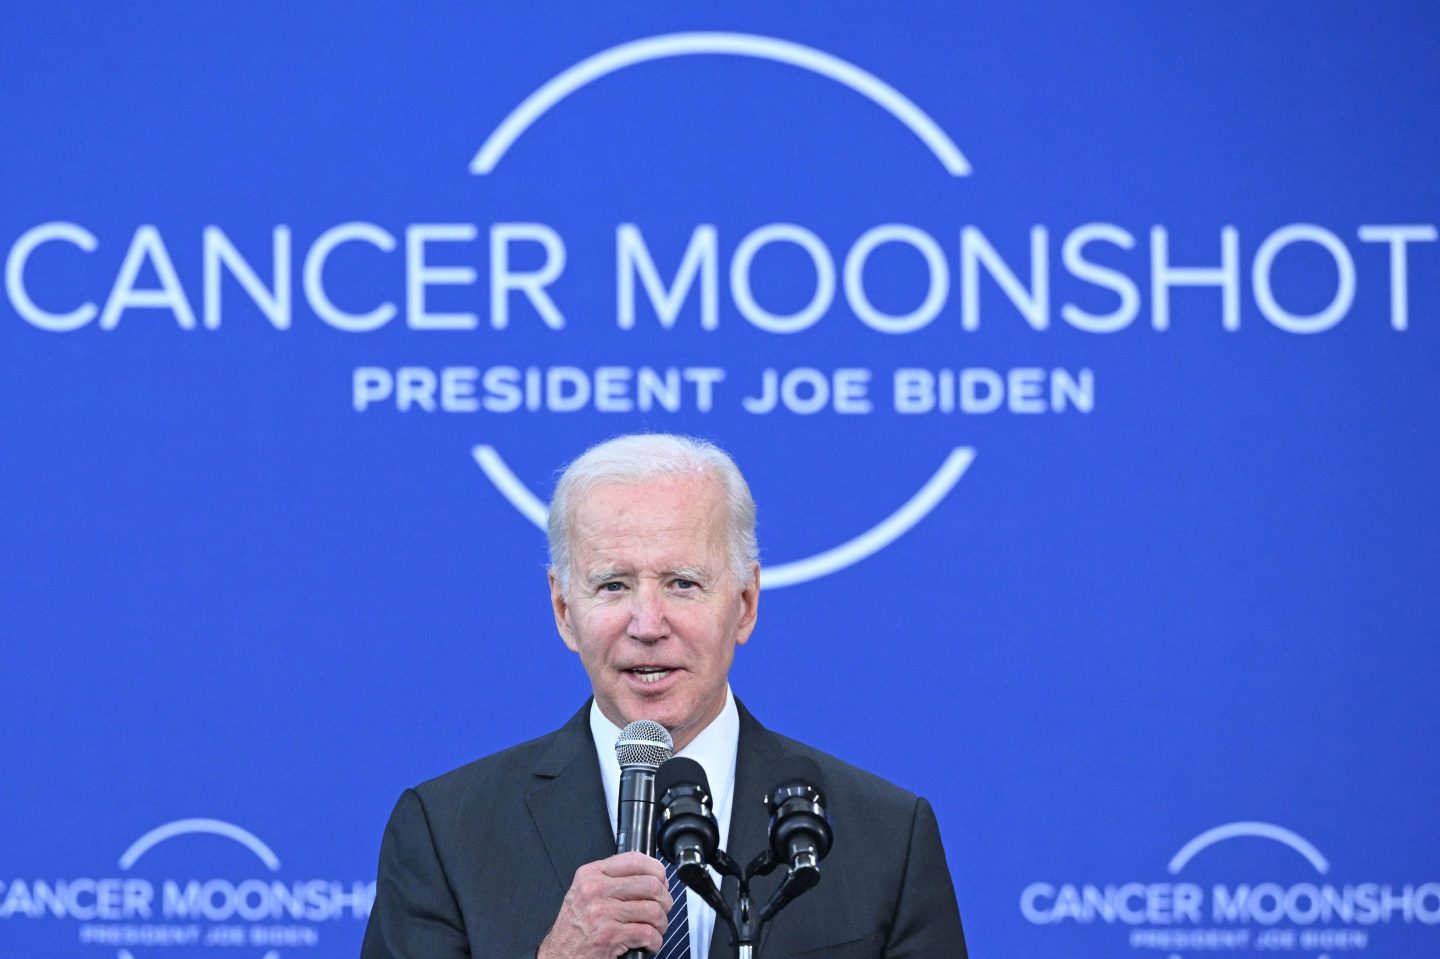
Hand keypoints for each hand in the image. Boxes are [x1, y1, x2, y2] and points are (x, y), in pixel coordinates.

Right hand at [538, 852, 672, 958]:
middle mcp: (595, 890)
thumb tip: (651, 875)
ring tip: (654, 929)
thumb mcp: (586, 892)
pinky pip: (648, 934)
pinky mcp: (609, 936)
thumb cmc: (575, 928)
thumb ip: (612, 879)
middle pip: (651, 884)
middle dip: (664, 900)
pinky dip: (654, 942)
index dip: (656, 870)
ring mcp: (602, 912)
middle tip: (661, 909)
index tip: (661, 881)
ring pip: (653, 910)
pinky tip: (647, 944)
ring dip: (661, 924)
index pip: (635, 859)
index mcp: (591, 874)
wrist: (558, 955)